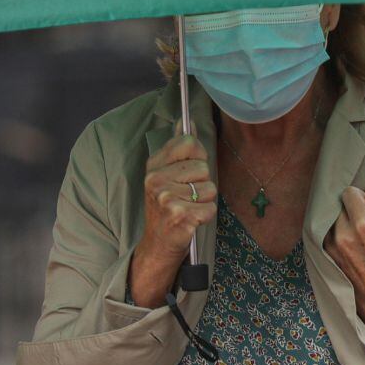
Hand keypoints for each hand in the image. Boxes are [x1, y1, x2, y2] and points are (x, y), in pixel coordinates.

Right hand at [130, 118, 217, 306]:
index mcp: (154, 165)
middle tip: (186, 195)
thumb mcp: (165, 174)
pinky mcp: (180, 217)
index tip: (189, 170)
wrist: (157, 243)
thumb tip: (189, 121)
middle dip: (202, 182)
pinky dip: (206, 216)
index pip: (189, 142)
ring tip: (189, 207)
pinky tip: (191, 220)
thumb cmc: (166, 206)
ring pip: (210, 188)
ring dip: (205, 201)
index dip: (197, 156)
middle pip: (204, 166)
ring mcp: (167, 199)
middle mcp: (156, 180)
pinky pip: (210, 208)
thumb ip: (178, 148)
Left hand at [324, 187, 364, 341]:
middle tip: (362, 218)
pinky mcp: (326, 255)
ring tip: (355, 231)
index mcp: (363, 225)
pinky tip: (348, 241)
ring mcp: (331, 245)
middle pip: (339, 204)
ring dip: (341, 219)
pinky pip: (326, 233)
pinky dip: (334, 232)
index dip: (360, 196)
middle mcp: (343, 234)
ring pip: (331, 218)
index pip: (349, 193)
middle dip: (351, 208)